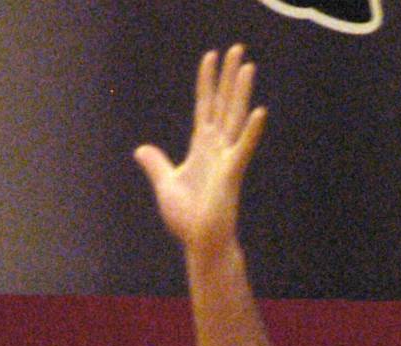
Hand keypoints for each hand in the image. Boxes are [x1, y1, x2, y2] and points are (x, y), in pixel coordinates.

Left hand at [133, 47, 265, 258]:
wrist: (202, 243)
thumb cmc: (188, 219)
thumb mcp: (166, 185)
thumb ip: (156, 164)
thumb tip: (141, 150)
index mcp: (201, 148)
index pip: (205, 106)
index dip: (207, 82)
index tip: (210, 57)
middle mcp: (217, 148)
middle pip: (224, 104)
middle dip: (229, 77)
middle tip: (237, 48)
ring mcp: (226, 159)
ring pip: (235, 118)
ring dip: (241, 92)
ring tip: (247, 66)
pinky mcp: (231, 174)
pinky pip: (243, 148)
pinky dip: (251, 131)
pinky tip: (259, 112)